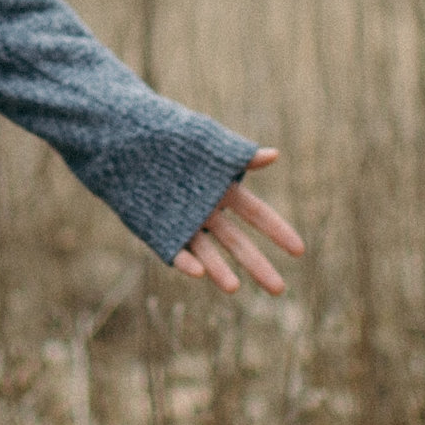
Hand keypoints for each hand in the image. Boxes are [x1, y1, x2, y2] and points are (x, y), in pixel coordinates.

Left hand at [172, 148, 305, 295]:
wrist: (124, 138)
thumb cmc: (170, 134)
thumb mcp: (206, 142)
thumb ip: (238, 155)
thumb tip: (274, 156)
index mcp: (223, 189)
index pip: (258, 215)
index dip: (279, 232)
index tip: (300, 251)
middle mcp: (207, 211)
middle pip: (238, 243)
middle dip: (258, 265)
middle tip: (279, 290)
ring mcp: (184, 223)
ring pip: (208, 252)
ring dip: (221, 271)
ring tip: (236, 289)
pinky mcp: (160, 232)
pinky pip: (176, 252)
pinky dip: (187, 263)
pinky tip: (198, 273)